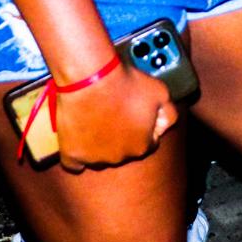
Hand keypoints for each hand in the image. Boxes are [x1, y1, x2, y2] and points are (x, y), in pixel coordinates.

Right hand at [53, 63, 178, 172]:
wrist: (91, 77)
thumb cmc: (125, 84)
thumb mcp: (161, 93)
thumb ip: (169, 113)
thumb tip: (165, 126)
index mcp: (142, 145)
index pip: (146, 143)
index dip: (141, 128)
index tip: (132, 115)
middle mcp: (120, 157)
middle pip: (122, 150)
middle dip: (120, 134)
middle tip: (112, 112)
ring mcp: (95, 158)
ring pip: (99, 156)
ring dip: (98, 143)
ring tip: (93, 119)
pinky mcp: (73, 155)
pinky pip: (74, 164)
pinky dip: (76, 155)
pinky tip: (77, 142)